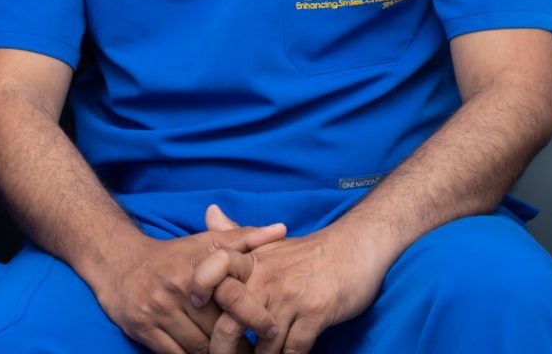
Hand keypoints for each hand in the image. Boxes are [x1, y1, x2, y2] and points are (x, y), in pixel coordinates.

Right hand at [89, 210, 285, 353]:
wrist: (118, 262)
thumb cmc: (171, 256)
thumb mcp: (205, 242)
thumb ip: (245, 237)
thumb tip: (281, 230)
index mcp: (195, 268)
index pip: (233, 300)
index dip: (254, 319)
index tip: (271, 329)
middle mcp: (175, 288)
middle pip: (217, 330)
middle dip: (237, 344)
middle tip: (254, 350)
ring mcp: (156, 310)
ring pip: (198, 348)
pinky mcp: (142, 329)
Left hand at [194, 208, 384, 353]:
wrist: (355, 247)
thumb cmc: (309, 252)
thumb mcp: (271, 241)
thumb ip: (237, 236)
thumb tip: (209, 212)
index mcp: (252, 261)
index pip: (213, 271)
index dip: (199, 291)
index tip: (196, 311)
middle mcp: (267, 278)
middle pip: (230, 323)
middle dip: (223, 350)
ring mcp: (291, 296)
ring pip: (263, 344)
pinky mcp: (316, 312)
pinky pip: (294, 348)